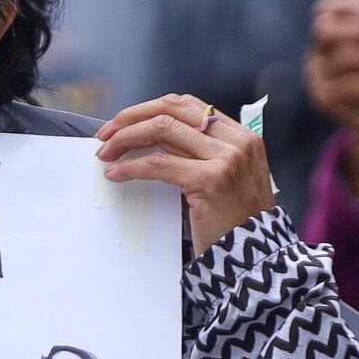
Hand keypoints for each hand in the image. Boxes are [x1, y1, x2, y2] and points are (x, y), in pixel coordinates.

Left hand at [95, 93, 274, 248]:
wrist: (253, 254)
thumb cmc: (232, 217)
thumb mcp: (223, 173)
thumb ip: (197, 151)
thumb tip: (146, 136)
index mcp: (241, 135)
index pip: (186, 104)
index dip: (148, 109)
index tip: (123, 122)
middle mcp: (237, 140)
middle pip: (171, 109)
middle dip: (131, 118)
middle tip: (105, 135)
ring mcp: (226, 158)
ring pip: (162, 129)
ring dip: (125, 138)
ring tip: (106, 153)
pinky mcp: (210, 179)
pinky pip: (158, 163)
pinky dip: (131, 167)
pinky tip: (115, 173)